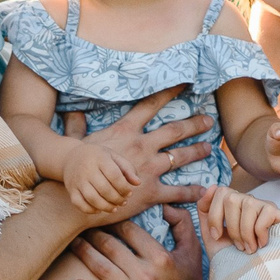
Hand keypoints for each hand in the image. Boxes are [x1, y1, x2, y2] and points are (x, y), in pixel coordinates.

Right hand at [63, 147, 135, 214]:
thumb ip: (127, 168)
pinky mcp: (71, 190)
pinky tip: (99, 210)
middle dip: (117, 199)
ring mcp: (77, 180)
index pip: (115, 176)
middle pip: (104, 189)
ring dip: (106, 207)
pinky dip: (90, 210)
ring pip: (92, 198)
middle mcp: (87, 169)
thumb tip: (137, 183)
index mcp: (100, 158)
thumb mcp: (113, 157)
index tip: (129, 193)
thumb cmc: (98, 158)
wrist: (71, 157)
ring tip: (114, 208)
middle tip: (123, 202)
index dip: (124, 187)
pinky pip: (79, 204)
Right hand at [65, 87, 212, 193]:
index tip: (184, 83)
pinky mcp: (150, 192)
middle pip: (174, 130)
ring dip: (197, 151)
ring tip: (208, 148)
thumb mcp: (78, 141)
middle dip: (194, 124)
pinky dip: (191, 192)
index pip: (150, 105)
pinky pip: (176, 192)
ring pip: (180, 157)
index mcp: (126, 131)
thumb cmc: (77, 169)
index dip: (168, 92)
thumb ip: (77, 125)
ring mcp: (148, 169)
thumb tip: (71, 111)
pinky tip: (202, 190)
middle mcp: (141, 146)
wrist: (78, 196)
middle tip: (208, 121)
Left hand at [68, 220, 203, 279]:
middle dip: (95, 234)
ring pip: (101, 269)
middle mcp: (145, 276)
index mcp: (160, 258)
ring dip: (84, 253)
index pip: (129, 231)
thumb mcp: (193, 255)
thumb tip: (167, 206)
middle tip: (85, 227)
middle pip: (110, 247)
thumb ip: (184, 225)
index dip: (115, 221)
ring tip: (75, 244)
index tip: (108, 218)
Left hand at [199, 186, 279, 253]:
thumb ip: (205, 211)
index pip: (220, 191)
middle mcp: (248, 201)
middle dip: (230, 227)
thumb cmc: (231, 258)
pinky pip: (265, 213)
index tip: (217, 236)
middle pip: (231, 197)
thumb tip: (210, 187)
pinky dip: (260, 233)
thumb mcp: (211, 236)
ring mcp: (264, 206)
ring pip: (248, 205)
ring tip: (249, 249)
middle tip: (237, 246)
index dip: (215, 215)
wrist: (251, 278)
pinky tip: (262, 245)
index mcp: (232, 204)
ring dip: (245, 233)